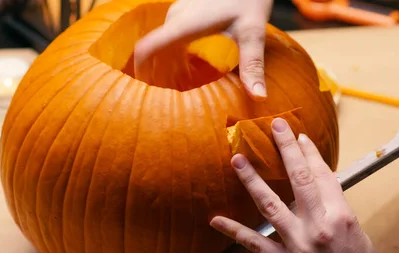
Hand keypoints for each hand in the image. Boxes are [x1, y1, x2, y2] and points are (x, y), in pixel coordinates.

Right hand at [133, 0, 272, 100]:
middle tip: (164, 97)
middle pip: (154, 48)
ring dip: (165, 63)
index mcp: (184, 25)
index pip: (147, 47)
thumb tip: (258, 97)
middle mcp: (176, 17)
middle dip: (156, 72)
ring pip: (162, 41)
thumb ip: (252, 65)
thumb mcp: (253, 32)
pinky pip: (171, 34)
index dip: (140, 69)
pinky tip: (187, 65)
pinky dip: (173, 52)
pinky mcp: (185, 9)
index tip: (142, 89)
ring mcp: (179, 11)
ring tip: (175, 85)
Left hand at [210, 118, 391, 252]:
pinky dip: (234, 231)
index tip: (298, 136)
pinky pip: (255, 244)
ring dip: (252, 181)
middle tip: (273, 126)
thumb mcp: (358, 235)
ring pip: (270, 205)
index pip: (322, 176)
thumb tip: (319, 189)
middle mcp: (319, 227)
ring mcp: (299, 245)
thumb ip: (337, 211)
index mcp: (342, 217)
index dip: (309, 153)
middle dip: (285, 149)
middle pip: (299, 180)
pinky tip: (216, 220)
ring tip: (237, 161)